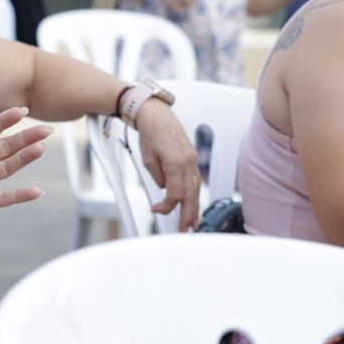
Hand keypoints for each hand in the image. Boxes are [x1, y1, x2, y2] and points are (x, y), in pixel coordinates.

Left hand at [0, 107, 50, 213]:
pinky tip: (37, 192)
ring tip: (42, 148)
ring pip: (6, 168)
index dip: (5, 121)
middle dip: (25, 138)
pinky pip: (0, 199)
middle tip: (46, 129)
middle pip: (5, 148)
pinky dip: (18, 196)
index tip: (22, 110)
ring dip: (24, 159)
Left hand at [134, 97, 200, 228]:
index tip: (156, 209)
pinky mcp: (193, 157)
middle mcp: (188, 161)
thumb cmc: (150, 133)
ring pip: (196, 188)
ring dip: (194, 206)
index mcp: (175, 162)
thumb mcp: (147, 158)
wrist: (156, 115)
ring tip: (192, 222)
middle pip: (191, 194)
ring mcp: (193, 159)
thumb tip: (165, 189)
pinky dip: (195, 193)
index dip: (166, 206)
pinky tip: (193, 202)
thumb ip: (158, 177)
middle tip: (185, 228)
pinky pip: (196, 179)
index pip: (175, 193)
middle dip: (188, 214)